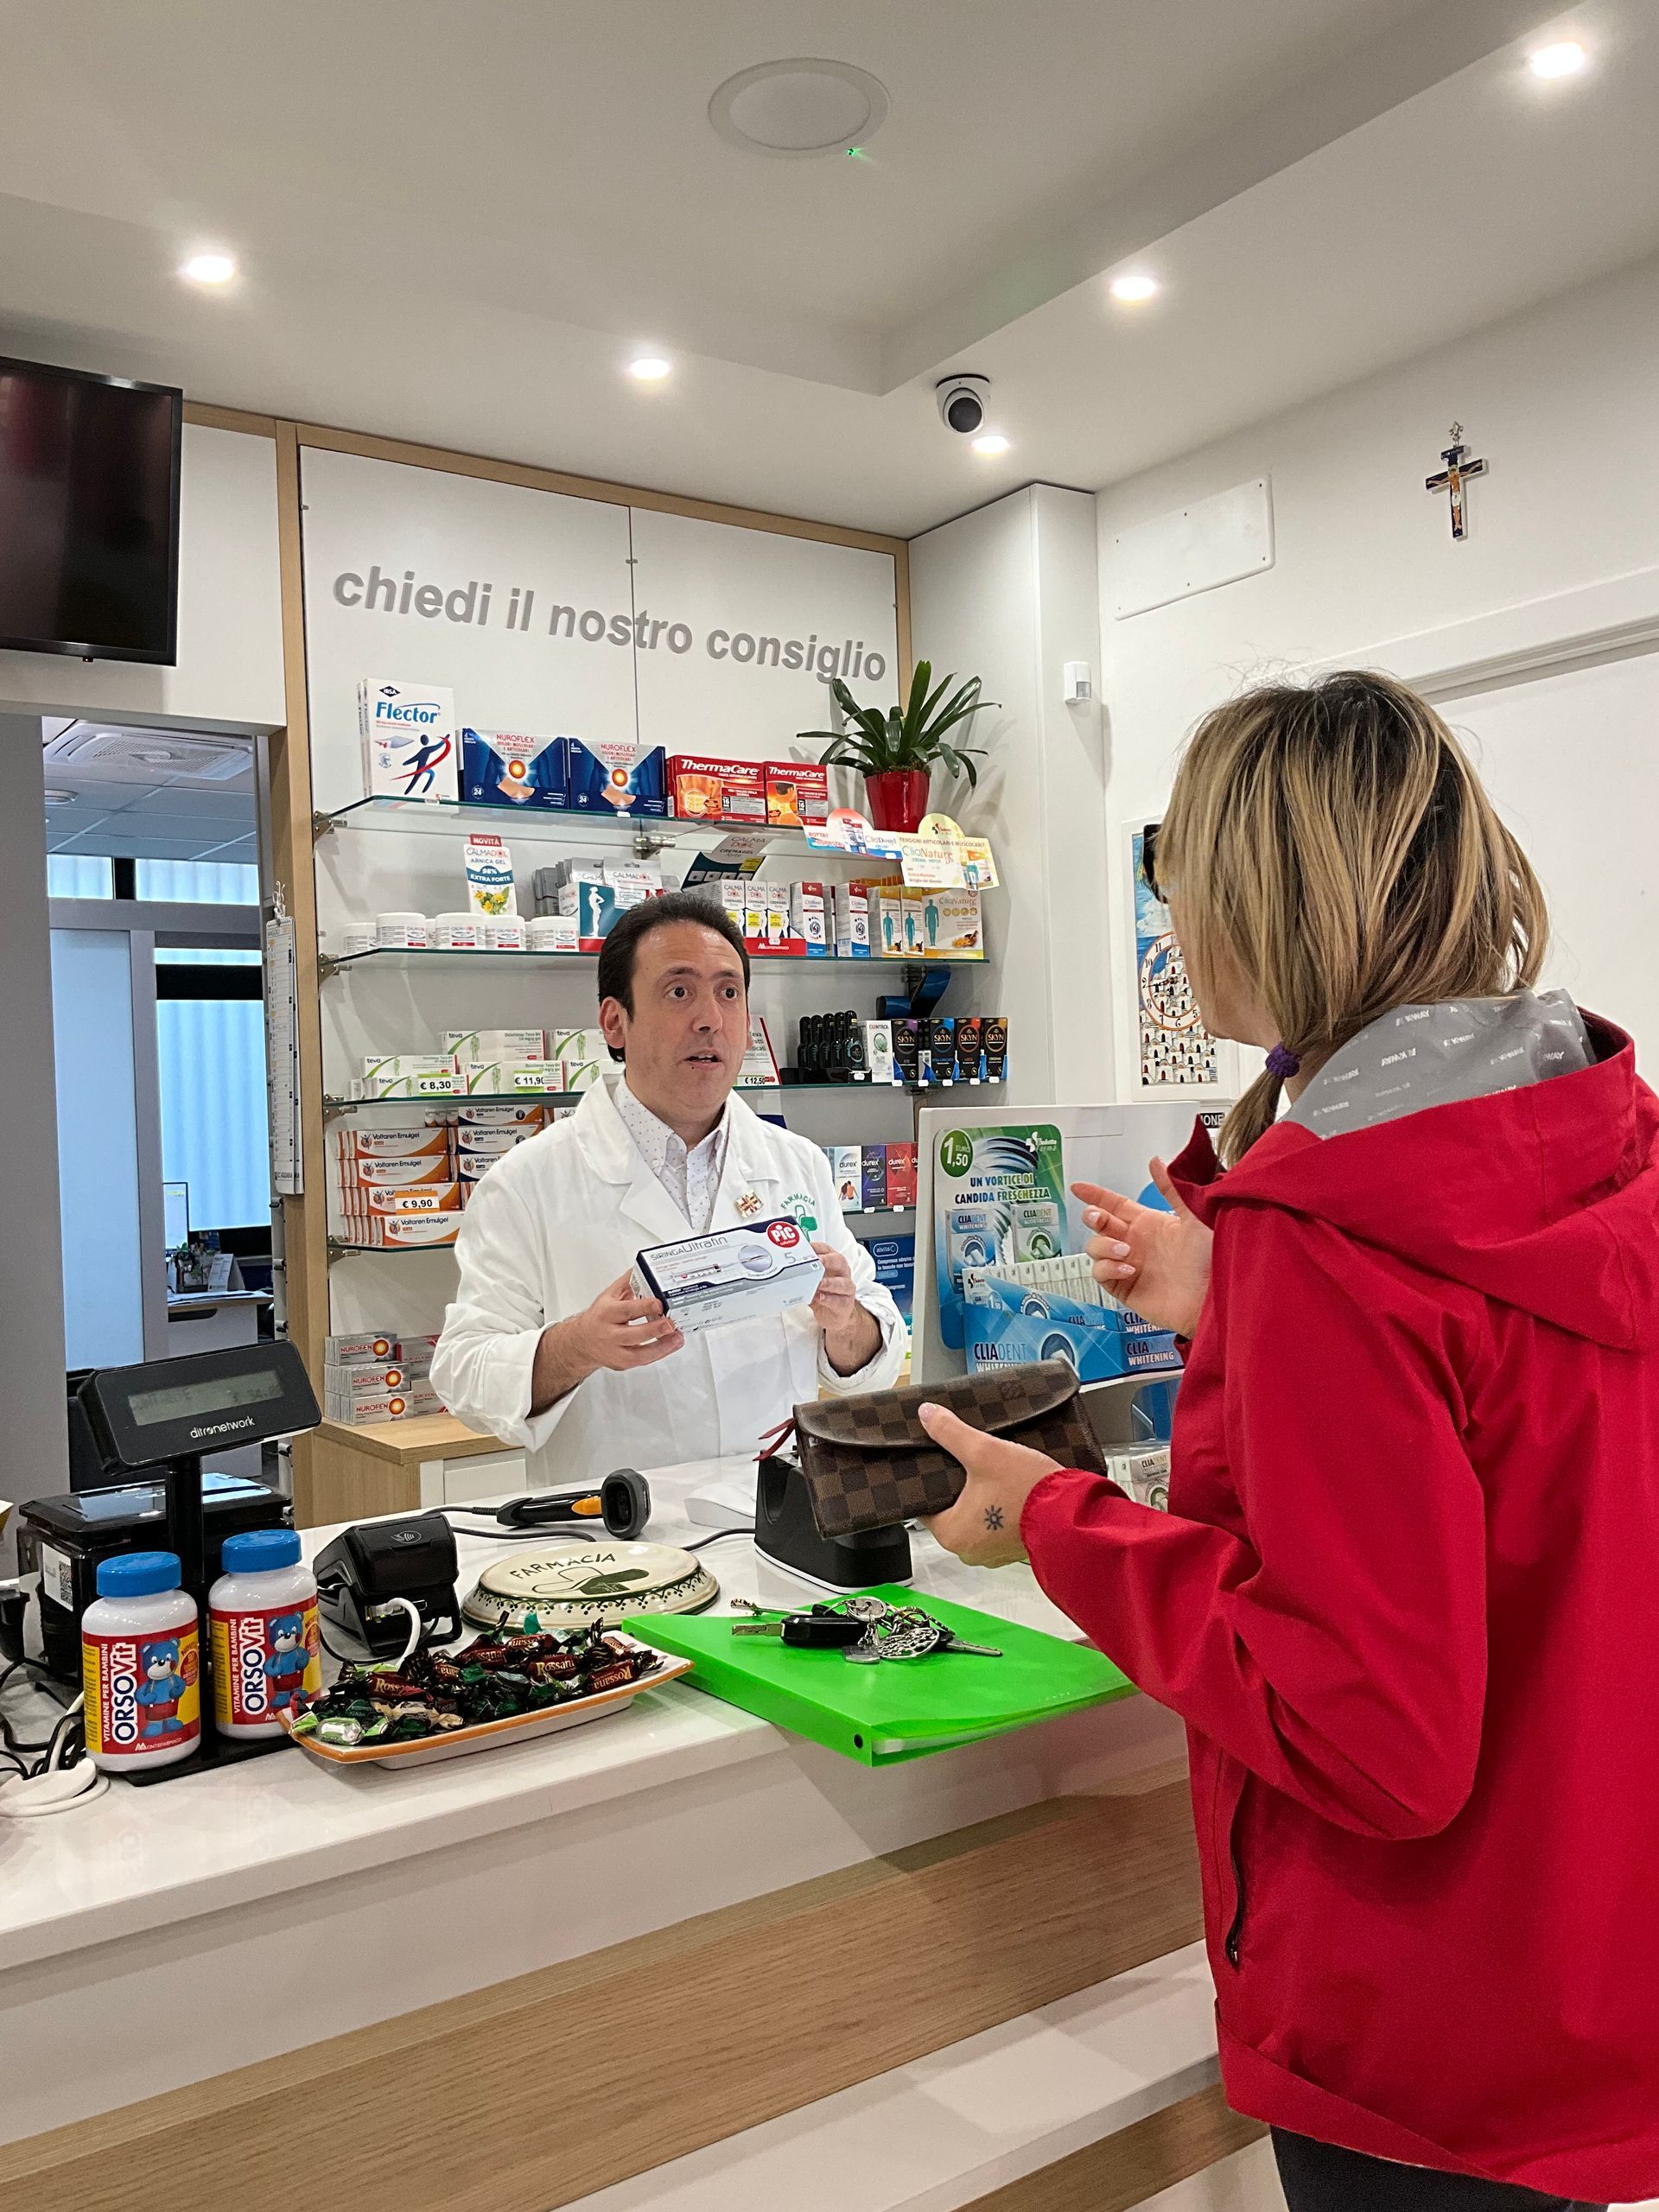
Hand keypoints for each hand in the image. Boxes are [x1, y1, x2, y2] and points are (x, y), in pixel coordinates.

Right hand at [571, 1270, 684, 1374]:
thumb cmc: (599, 1317)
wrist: (582, 1341)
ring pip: (639, 1354)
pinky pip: (643, 1361)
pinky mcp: (622, 1364)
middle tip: (671, 1324)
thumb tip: (643, 1266)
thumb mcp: (609, 1296)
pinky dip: (659, 1353)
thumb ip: (628, 1282)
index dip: (643, 1307)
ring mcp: (615, 1352)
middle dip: (655, 1330)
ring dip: (662, 1346)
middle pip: (633, 1334)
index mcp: (606, 1313)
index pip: (626, 1310)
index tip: (659, 1304)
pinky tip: (671, 1345)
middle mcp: (609, 1334)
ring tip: (677, 1338)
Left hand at [810, 1243, 882, 1375]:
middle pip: (836, 1261)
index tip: (801, 1249)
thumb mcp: (812, 1281)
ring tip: (814, 1285)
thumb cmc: (824, 1295)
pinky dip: (826, 1300)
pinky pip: (837, 1302)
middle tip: (810, 1264)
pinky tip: (816, 1299)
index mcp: (832, 1261)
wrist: (840, 1319)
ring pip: (840, 1282)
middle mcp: (842, 1272)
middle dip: (823, 1262)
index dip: (813, 1247)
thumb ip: (802, 1273)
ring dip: (826, 1283)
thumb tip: (779, 1266)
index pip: (823, 1247)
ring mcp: (846, 1289)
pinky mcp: (845, 1306)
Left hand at [915, 1403, 1060, 1567]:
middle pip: (951, 1510)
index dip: (931, 1481)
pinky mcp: (1013, 1547)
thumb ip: (951, 1432)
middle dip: (959, 1487)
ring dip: (981, 1498)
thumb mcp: (985, 1451)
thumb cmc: (1029, 1490)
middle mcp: (969, 1550)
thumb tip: (927, 1414)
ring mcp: (993, 1552)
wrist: (1073, 1511)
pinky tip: (1006, 1488)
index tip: (938, 1464)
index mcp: (953, 1533)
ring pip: (975, 1517)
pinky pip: (996, 1525)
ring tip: (989, 1473)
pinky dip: (999, 1508)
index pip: (925, 1504)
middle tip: (968, 1463)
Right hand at [1071, 1161, 1211, 1337]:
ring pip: (1094, 1247)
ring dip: (1104, 1245)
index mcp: (1149, 1223)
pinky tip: (1128, 1269)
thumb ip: (1172, 1189)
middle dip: (1093, 1217)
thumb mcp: (1194, 1216)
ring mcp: (1128, 1264)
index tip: (1078, 1188)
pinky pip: (1100, 1273)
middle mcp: (1135, 1242)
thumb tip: (1156, 1161)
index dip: (1095, 1195)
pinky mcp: (1125, 1287)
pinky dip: (1108, 1268)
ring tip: (1126, 1251)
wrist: (1214, 1297)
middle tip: (1099, 1217)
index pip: (1114, 1204)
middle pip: (1099, 1224)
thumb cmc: (1211, 1258)